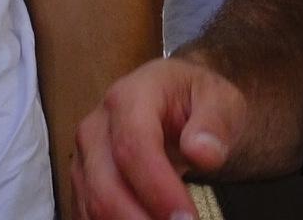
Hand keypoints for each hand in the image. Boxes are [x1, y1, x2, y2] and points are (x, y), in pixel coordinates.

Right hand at [74, 54, 247, 217]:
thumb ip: (214, 123)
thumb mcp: (220, 101)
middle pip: (106, 185)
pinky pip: (88, 215)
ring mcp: (84, 156)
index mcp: (131, 96)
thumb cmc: (197, 102)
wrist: (177, 104)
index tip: (185, 218)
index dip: (158, 188)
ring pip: (93, 206)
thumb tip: (201, 151)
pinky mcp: (82, 182)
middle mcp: (97, 126)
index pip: (134, 147)